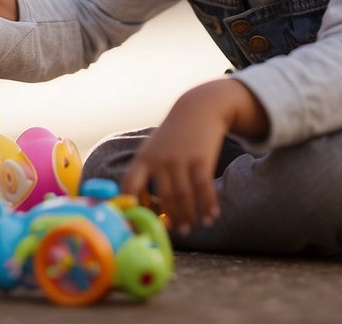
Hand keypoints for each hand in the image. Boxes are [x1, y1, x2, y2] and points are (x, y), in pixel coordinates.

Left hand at [120, 78, 267, 234]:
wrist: (197, 109)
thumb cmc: (172, 137)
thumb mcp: (152, 149)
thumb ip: (145, 174)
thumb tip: (143, 207)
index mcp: (143, 159)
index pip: (130, 184)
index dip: (131, 204)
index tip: (137, 222)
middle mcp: (159, 159)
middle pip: (163, 196)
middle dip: (170, 218)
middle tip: (178, 232)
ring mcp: (180, 158)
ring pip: (183, 195)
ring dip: (189, 216)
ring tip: (192, 228)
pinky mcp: (201, 158)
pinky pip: (203, 187)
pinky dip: (208, 204)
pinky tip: (212, 216)